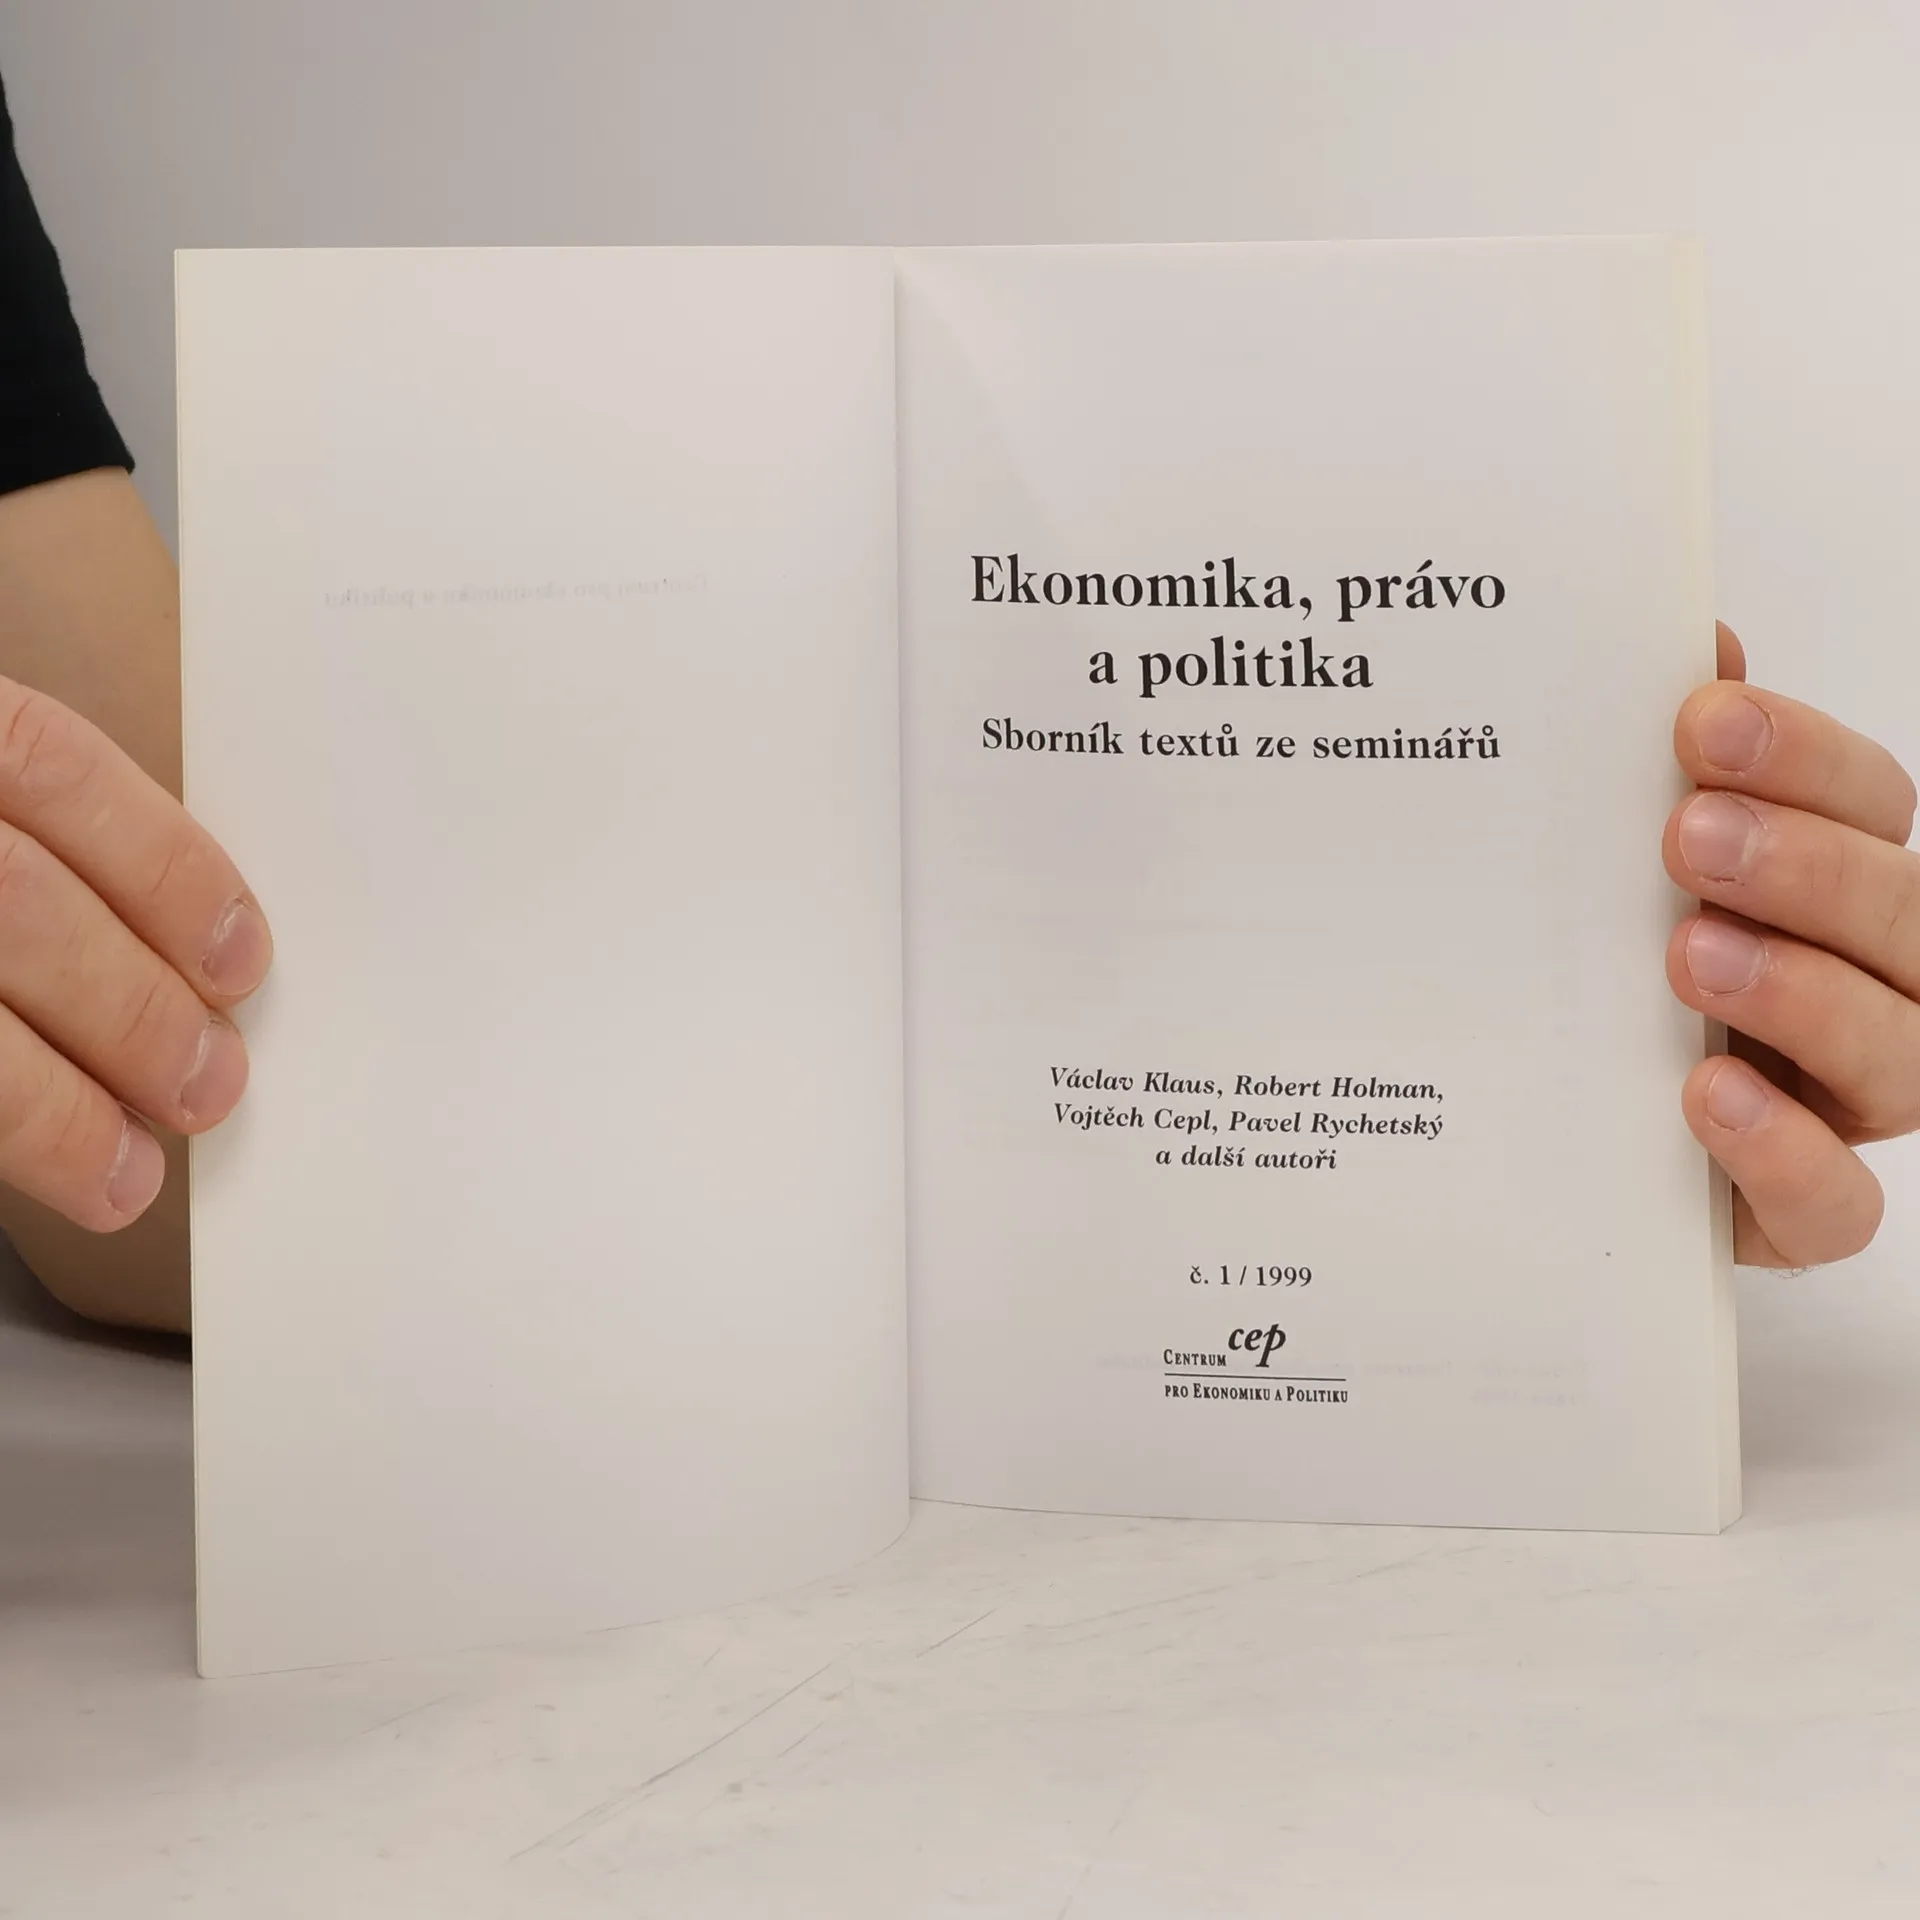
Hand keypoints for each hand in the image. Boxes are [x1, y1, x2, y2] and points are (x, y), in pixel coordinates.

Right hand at [0, 674, 269, 1230]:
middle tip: (208, 1083)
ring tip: (127, 1172)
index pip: (44, 761)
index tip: (240, 957)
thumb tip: (179, 950)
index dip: (163, 864)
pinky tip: (34, 1171)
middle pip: (11, 902)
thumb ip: (19, 831)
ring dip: (51, 1110)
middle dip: (130, 1008)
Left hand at [1665, 622, 1916, 1265]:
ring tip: (1688, 955)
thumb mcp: (1616, 867)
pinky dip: (1784, 1152)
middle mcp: (1864, 992)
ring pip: (1897, 1056)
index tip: (1699, 720)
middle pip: (1905, 921)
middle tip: (1688, 836)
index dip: (1805, 758)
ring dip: (1803, 994)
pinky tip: (1706, 1094)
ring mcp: (1838, 1106)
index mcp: (1831, 891)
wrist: (1546, 1138)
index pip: (1872, 804)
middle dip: (1807, 867)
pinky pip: (1835, 1205)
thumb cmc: (1610, 981)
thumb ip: (1667, 769)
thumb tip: (1691, 644)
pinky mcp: (1789, 1211)